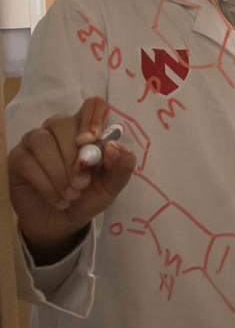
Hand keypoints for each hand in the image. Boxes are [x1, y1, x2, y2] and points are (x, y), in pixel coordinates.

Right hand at [8, 97, 135, 264]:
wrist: (63, 222)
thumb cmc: (89, 196)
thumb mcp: (112, 185)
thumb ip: (122, 166)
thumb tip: (114, 146)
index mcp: (87, 129)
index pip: (92, 106)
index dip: (92, 119)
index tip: (92, 140)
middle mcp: (60, 129)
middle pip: (63, 123)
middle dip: (74, 156)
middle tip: (82, 184)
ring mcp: (36, 140)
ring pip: (43, 141)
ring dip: (59, 172)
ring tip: (71, 194)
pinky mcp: (18, 157)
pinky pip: (28, 162)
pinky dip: (46, 184)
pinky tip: (59, 199)